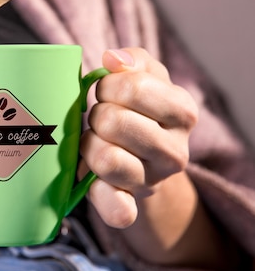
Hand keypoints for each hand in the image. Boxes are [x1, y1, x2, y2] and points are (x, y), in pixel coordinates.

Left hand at [79, 48, 198, 228]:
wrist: (141, 157)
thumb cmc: (135, 109)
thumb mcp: (142, 76)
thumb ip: (131, 61)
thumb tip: (113, 59)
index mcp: (182, 112)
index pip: (134, 88)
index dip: (108, 86)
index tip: (108, 92)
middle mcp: (175, 152)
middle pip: (113, 122)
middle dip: (96, 115)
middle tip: (100, 119)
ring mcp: (153, 182)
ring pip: (105, 159)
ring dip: (88, 145)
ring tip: (95, 141)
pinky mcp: (131, 207)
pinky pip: (118, 211)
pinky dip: (101, 198)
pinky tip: (93, 182)